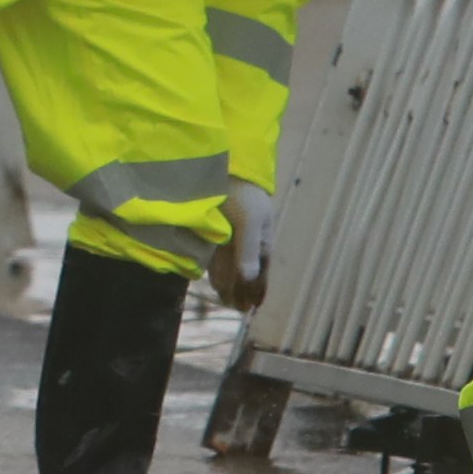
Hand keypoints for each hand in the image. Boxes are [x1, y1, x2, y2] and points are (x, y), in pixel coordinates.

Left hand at [214, 186, 273, 311]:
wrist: (228, 166)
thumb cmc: (244, 194)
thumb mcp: (249, 222)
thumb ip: (248, 250)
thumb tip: (248, 278)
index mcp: (263, 239)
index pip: (260, 271)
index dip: (256, 289)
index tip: (249, 308)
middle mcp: (248, 240)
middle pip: (244, 270)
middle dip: (240, 288)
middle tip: (233, 307)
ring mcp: (231, 234)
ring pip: (229, 264)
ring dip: (226, 281)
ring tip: (222, 298)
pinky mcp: (215, 228)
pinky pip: (216, 253)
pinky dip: (214, 266)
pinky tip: (209, 277)